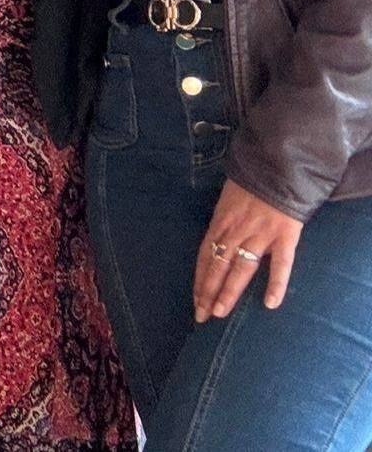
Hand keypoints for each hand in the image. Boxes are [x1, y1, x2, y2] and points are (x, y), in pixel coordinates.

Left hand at [194, 178, 303, 320]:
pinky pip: (280, 264)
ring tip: (220, 312)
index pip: (205, 256)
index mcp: (220, 223)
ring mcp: (260, 234)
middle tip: (202, 316)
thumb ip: (224, 222)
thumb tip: (217, 241)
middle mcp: (236, 231)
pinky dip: (276, 283)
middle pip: (217, 266)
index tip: (196, 300)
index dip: (200, 280)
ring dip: (229, 291)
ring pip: (240, 268)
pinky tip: (269, 303)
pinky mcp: (285, 235)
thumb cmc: (253, 181)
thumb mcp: (227, 200)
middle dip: (208, 292)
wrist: (278, 164)